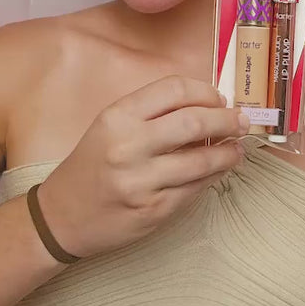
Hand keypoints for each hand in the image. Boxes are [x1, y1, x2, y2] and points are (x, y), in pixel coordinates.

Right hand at [37, 76, 247, 258]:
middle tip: (241, 120)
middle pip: (194, 122)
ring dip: (229, 152)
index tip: (218, 98)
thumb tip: (207, 107)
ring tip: (237, 148)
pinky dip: (214, 175)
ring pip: (202, 159)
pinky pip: (195, 188)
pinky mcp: (154, 211)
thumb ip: (152, 114)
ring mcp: (142, 181)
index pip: (174, 90)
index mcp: (118, 116)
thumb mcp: (111, 126)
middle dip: (227, 119)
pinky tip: (219, 169)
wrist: (63, 215)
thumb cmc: (92, 163)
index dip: (204, 91)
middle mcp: (128, 145)